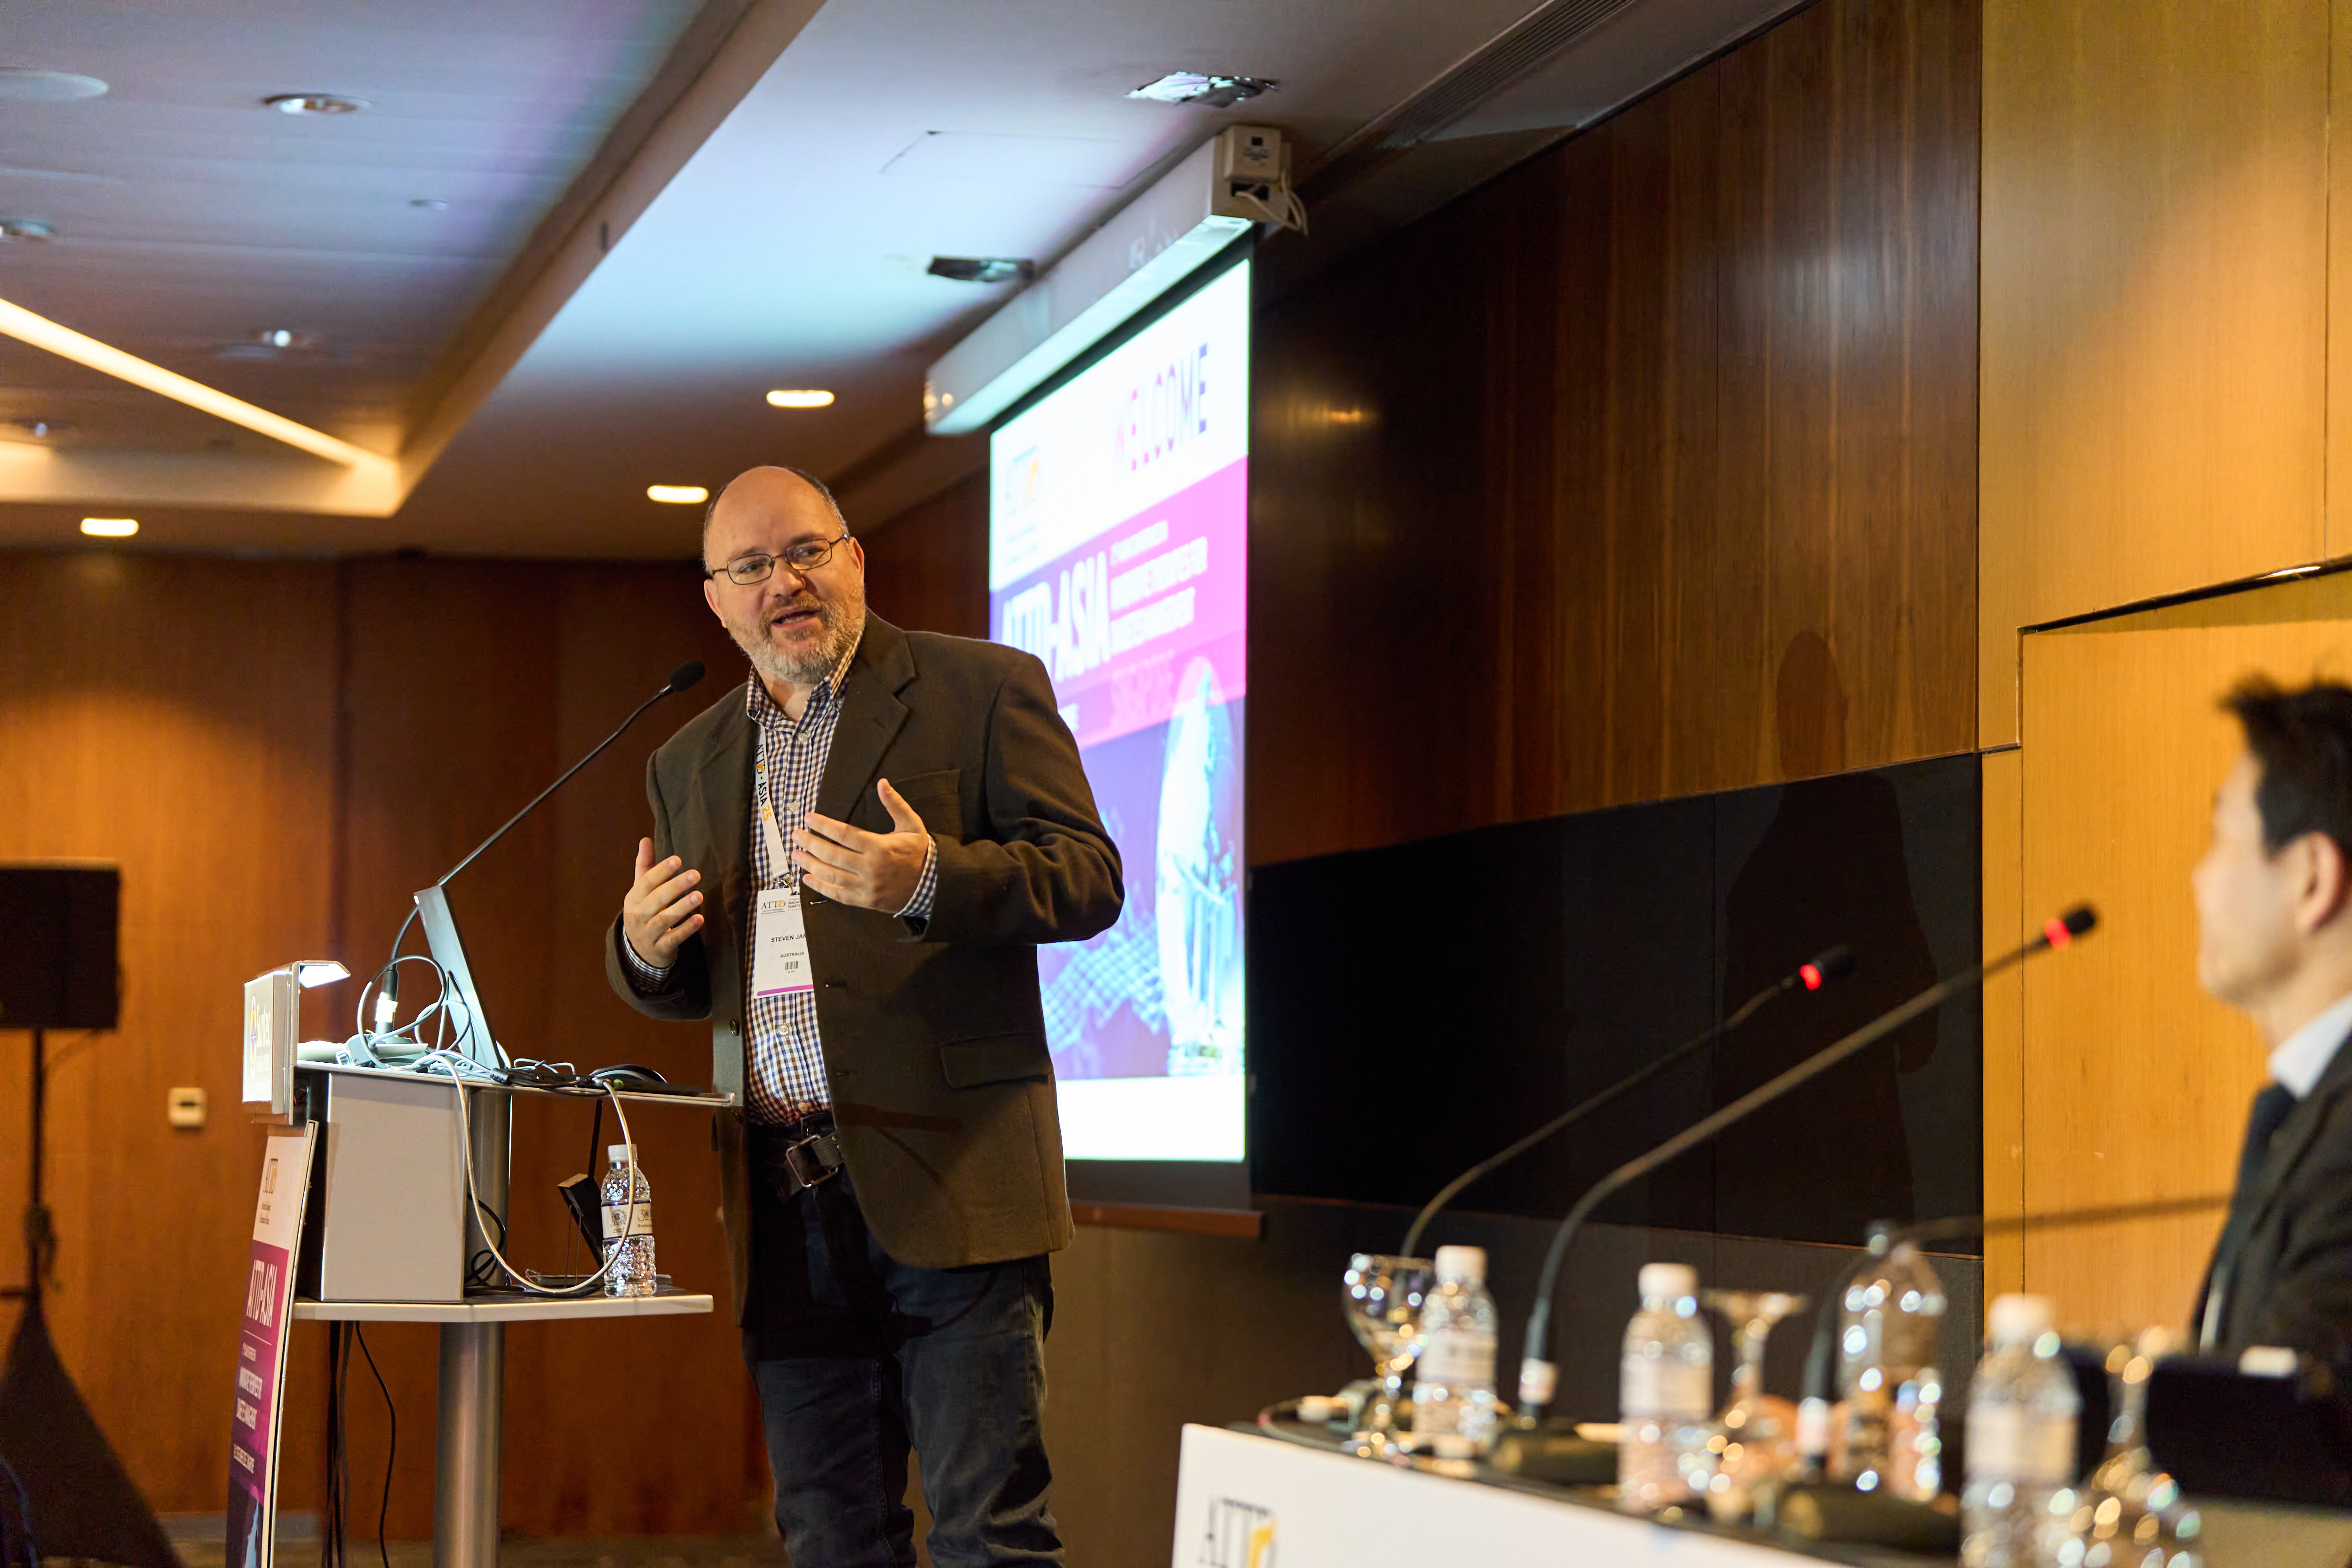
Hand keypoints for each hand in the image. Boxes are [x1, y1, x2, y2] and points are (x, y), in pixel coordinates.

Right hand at [623, 838, 703, 966]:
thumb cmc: (644, 913)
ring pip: (665, 920)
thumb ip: (645, 866)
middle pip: (657, 899)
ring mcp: (648, 934)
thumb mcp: (641, 891)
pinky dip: (686, 929)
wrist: (639, 952)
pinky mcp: (660, 948)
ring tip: (699, 896)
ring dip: (682, 907)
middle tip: (696, 874)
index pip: (646, 882)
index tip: (678, 859)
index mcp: (634, 898)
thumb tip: (645, 839)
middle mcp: (638, 916)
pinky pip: (673, 939)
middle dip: (675, 886)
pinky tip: (700, 919)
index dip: (661, 871)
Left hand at [796, 779, 931, 913]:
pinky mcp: (866, 901)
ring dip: (810, 864)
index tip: (809, 819)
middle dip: (810, 843)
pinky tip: (808, 878)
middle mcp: (870, 867)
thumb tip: (882, 783)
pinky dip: (821, 887)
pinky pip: (838, 894)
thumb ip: (895, 804)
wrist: (932, 885)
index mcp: (879, 847)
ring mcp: (867, 886)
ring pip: (831, 875)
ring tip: (796, 855)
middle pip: (832, 854)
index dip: (823, 826)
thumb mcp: (911, 824)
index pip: (844, 834)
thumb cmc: (919, 853)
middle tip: (796, 835)